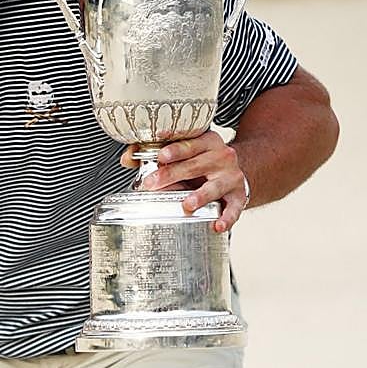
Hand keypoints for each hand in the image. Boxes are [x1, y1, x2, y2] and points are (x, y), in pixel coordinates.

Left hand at [119, 132, 248, 232]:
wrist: (235, 172)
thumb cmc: (203, 161)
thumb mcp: (185, 153)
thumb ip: (155, 154)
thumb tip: (127, 158)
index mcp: (207, 142)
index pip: (190, 144)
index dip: (174, 150)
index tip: (160, 156)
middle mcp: (221, 157)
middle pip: (195, 165)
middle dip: (172, 175)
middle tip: (152, 183)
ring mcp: (231, 177)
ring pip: (214, 186)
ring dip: (200, 195)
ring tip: (187, 203)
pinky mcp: (239, 196)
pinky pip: (234, 209)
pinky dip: (227, 218)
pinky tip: (217, 225)